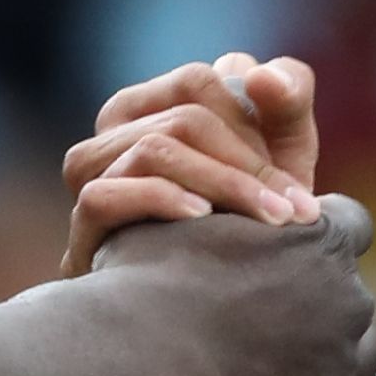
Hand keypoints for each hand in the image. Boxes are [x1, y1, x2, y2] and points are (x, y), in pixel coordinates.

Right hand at [65, 55, 321, 277]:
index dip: (252, 122)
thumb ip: (288, 98)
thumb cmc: (253, 214)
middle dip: (247, 165)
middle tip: (294, 212)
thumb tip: (262, 75)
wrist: (227, 299)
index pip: (197, 82)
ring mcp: (90, 179)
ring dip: (218, 183)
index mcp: (152, 103)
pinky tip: (203, 219)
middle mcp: (112, 133)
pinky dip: (159, 201)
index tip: (292, 179)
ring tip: (266, 220)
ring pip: (150, 151)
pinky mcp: (81, 230)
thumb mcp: (282, 150)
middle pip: (181, 121)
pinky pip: (103, 197)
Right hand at [90, 199, 375, 375]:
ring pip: (360, 359)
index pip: (353, 226)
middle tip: (265, 322)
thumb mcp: (177, 217)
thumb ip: (214, 209)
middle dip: (320, 307)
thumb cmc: (145, 278)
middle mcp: (347, 296)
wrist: (139, 353)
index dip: (321, 241)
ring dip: (331, 365)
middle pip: (353, 298)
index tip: (287, 257)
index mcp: (320, 237)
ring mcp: (341, 363)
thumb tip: (206, 206)